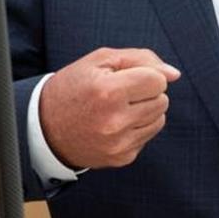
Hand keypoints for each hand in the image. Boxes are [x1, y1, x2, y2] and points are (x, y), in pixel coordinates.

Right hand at [39, 48, 180, 169]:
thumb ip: (141, 59)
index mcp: (108, 92)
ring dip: (146, 110)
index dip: (146, 74)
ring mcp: (118, 144)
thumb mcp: (100, 60)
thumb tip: (174, 74)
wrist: (44, 128)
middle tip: (122, 92)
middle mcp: (115, 121)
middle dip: (147, 92)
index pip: (157, 80)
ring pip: (159, 119)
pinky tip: (116, 123)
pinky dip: (137, 127)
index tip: (128, 77)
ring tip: (119, 107)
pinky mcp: (121, 158)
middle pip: (162, 100)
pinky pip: (148, 136)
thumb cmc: (74, 88)